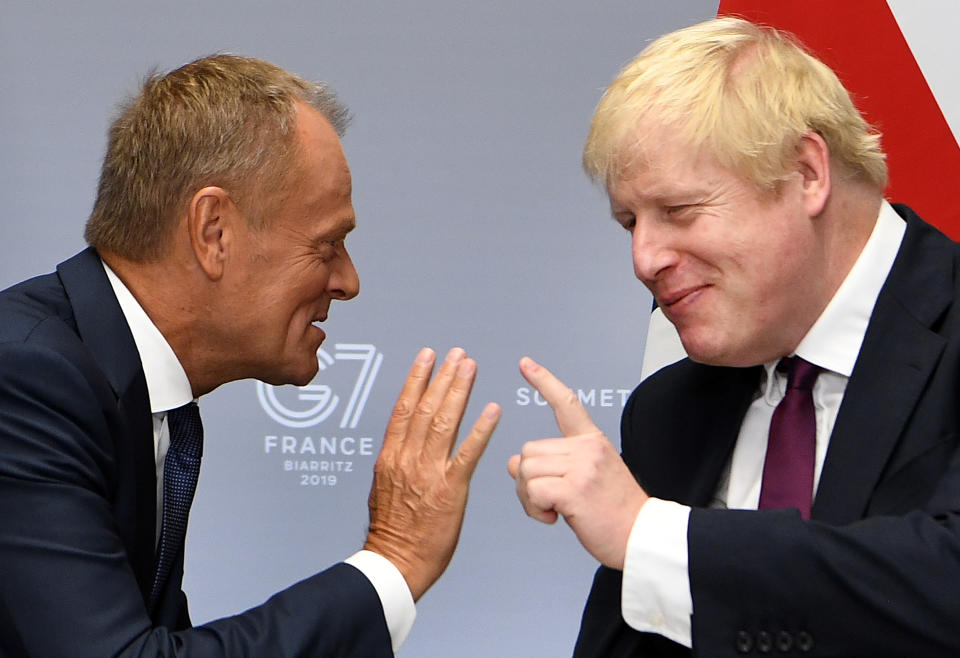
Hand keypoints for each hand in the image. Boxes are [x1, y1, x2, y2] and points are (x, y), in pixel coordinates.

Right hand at [364, 347, 499, 600]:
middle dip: (442, 376)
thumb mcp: (383, 488)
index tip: (427, 356)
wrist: (395, 563)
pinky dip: (481, 429)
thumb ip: (395, 461)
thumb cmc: (392, 532)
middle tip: (458, 354)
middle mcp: (407, 459)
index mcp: (390, 457)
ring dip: (458, 391)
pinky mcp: (450, 490)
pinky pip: (468, 454)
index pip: (404, 408)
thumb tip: (401, 442)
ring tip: (470, 367)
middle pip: (426, 407)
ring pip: (444, 422)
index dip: (417, 379)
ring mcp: (428, 473)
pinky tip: (493, 410)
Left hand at [507, 357, 646, 569]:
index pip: (567, 403)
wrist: (642, 537)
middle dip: (527, 479)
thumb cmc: (615, 513)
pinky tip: (556, 517)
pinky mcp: (574, 488)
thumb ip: (554, 465)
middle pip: (528, 450)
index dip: (544, 381)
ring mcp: (582, 466)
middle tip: (548, 501)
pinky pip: (532, 490)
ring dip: (529, 496)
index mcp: (592, 442)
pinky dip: (535, 509)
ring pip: (525, 469)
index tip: (526, 364)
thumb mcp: (587, 478)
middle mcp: (587, 448)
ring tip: (554, 510)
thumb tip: (513, 464)